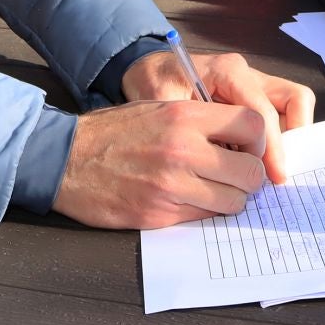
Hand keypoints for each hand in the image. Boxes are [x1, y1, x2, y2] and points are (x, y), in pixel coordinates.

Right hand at [52, 100, 268, 229]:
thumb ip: (199, 119)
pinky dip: (204, 212)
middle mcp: (183, 150)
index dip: (259, 142)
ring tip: (213, 190)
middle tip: (236, 176)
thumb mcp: (158, 107)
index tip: (250, 149)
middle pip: (250, 172)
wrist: (66, 159)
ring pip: (233, 201)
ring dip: (229, 199)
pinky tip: (189, 200)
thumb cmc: (114, 131)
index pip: (253, 125)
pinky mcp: (160, 214)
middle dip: (248, 177)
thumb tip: (240, 137)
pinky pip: (204, 218)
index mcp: (184, 115)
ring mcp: (172, 185)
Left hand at [122, 48, 315, 183]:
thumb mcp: (162, 104)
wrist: (151, 70)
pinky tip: (258, 162)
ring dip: (289, 137)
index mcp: (227, 71)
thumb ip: (188, 128)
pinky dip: (278, 138)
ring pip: (294, 104)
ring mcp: (255, 84)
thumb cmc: (154, 84)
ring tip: (272, 169)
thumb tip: (217, 163)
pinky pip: (281, 114)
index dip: (271, 147)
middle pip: (294, 99)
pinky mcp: (255, 97)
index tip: (273, 175)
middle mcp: (248, 74)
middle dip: (290, 140)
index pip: (262, 110)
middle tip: (277, 175)